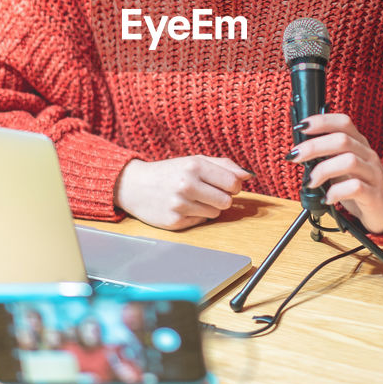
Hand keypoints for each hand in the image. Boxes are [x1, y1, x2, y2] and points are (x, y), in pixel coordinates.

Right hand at [115, 155, 249, 229]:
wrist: (134, 186)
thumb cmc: (169, 172)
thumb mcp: (194, 161)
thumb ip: (224, 165)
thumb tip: (248, 175)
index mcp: (194, 166)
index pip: (233, 182)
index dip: (234, 185)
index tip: (227, 185)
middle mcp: (186, 184)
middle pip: (227, 201)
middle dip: (222, 198)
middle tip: (208, 192)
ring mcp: (180, 204)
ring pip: (216, 213)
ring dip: (209, 207)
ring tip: (193, 199)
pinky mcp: (175, 221)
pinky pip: (201, 222)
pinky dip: (196, 216)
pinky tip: (183, 207)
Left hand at [291, 113, 382, 233]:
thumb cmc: (358, 186)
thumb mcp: (341, 167)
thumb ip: (326, 156)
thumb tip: (299, 151)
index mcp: (359, 144)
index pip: (343, 123)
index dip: (321, 121)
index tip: (301, 127)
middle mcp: (368, 155)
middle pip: (342, 140)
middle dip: (314, 146)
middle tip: (295, 156)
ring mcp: (373, 175)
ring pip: (349, 161)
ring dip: (323, 170)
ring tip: (310, 181)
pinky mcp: (374, 196)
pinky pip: (355, 188)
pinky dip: (336, 192)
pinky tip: (326, 198)